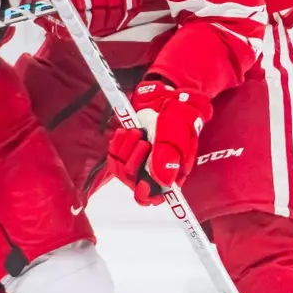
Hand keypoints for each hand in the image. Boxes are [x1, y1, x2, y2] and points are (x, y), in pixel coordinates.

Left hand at [106, 78, 212, 204]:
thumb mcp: (176, 136)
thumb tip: (162, 182)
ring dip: (127, 150)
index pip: (154, 197)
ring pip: (122, 171)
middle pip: (134, 183)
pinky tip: (126, 132)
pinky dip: (118, 144)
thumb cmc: (178, 117)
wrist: (166, 96)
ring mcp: (139, 160)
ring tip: (138, 132)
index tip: (142, 181)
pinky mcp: (126, 149)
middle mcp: (153, 171)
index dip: (145, 192)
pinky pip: (114, 156)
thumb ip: (168, 158)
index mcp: (170, 174)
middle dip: (135, 162)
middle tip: (144, 142)